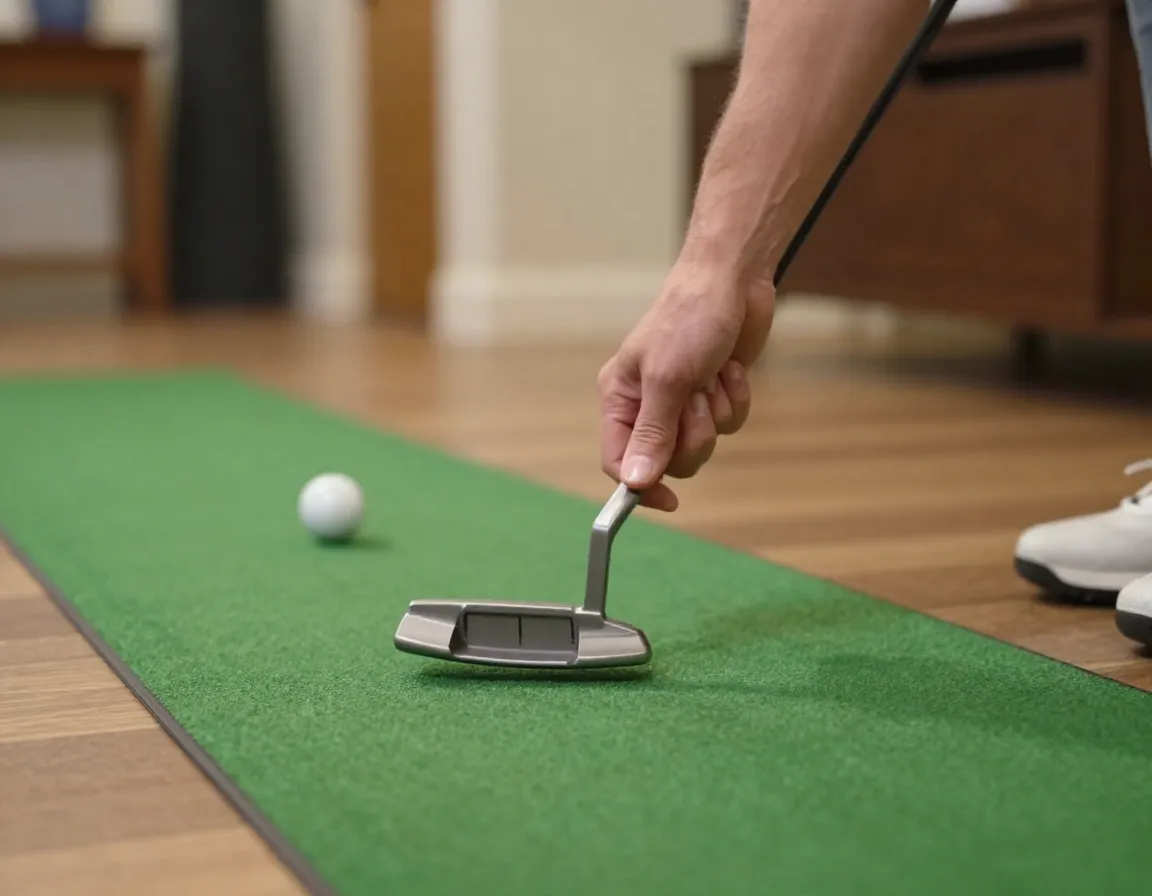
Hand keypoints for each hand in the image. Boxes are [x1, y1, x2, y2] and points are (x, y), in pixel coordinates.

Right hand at [597, 263, 774, 510]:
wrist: (733, 279)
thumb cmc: (689, 317)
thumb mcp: (667, 379)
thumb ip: (652, 434)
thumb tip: (635, 482)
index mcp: (620, 398)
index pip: (619, 460)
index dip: (642, 485)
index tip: (670, 500)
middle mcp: (647, 404)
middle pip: (667, 460)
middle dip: (691, 437)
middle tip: (698, 403)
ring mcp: (683, 400)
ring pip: (702, 444)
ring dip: (716, 413)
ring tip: (712, 376)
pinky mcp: (714, 394)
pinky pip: (729, 424)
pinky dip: (735, 399)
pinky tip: (729, 369)